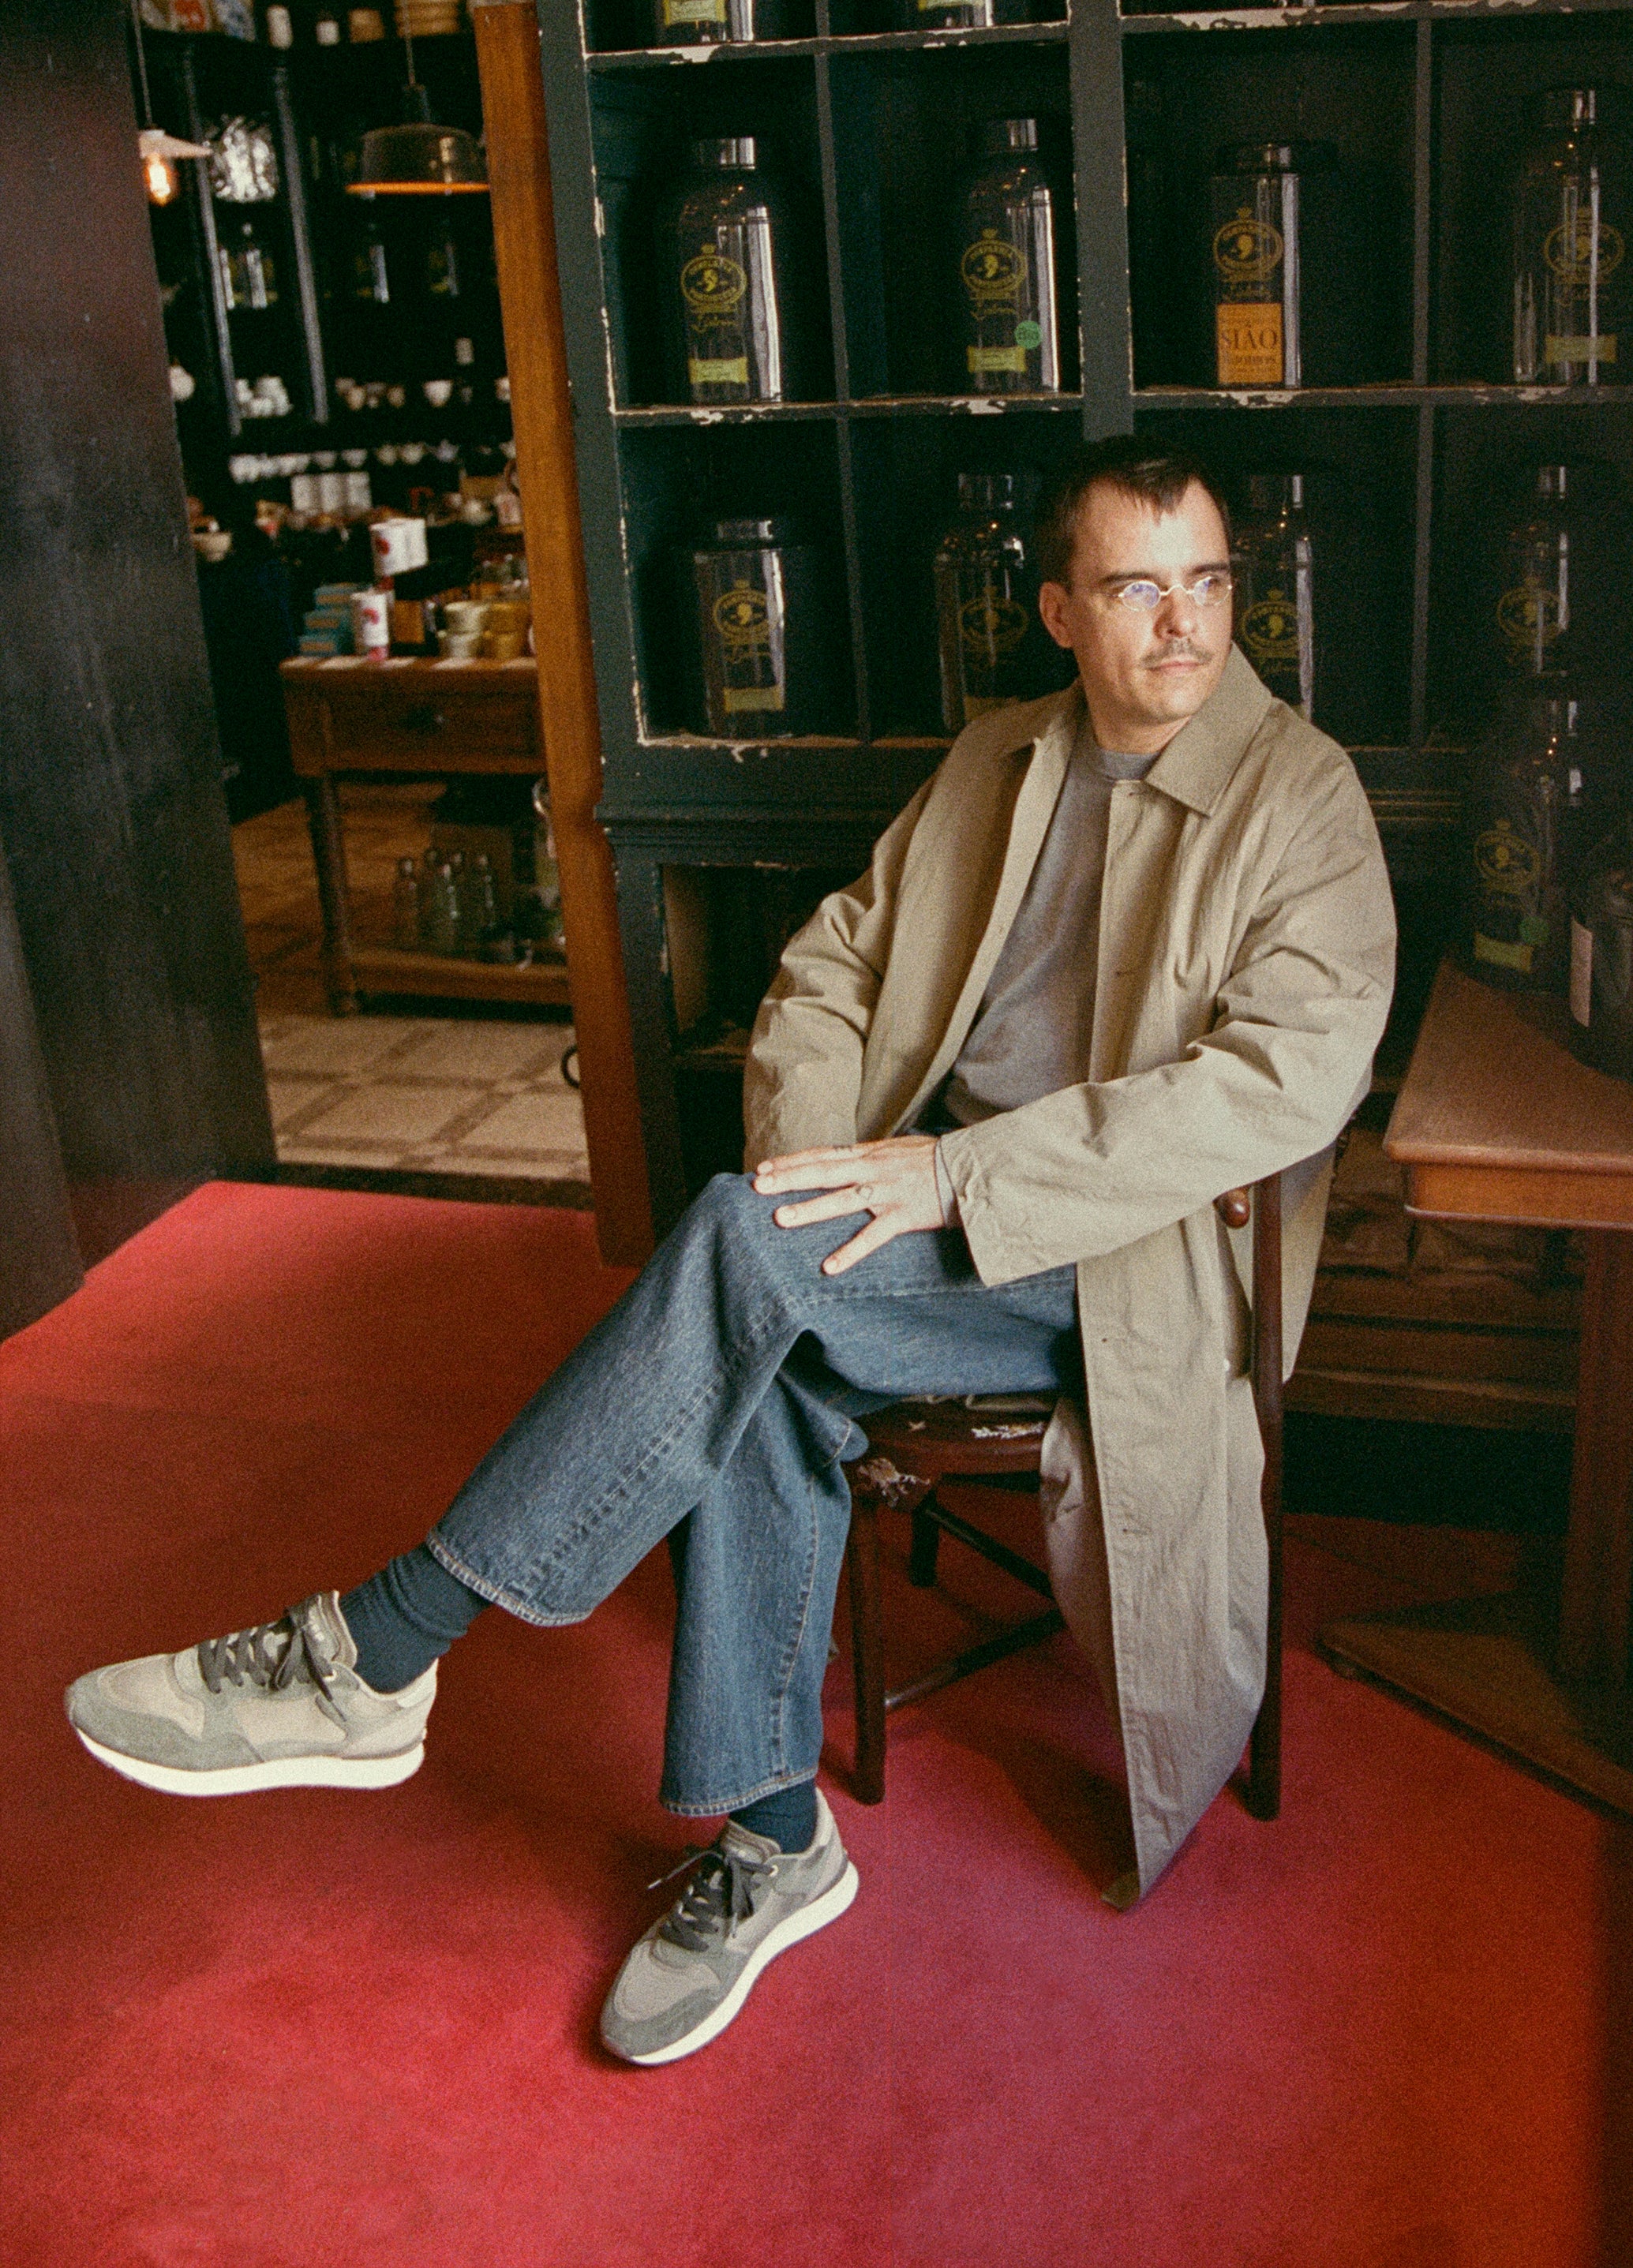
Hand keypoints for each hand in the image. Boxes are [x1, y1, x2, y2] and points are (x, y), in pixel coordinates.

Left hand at [752, 1135, 945, 1275]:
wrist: (973, 1168)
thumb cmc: (937, 1160)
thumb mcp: (898, 1149)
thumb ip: (870, 1157)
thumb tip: (844, 1162)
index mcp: (870, 1153)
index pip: (822, 1155)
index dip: (791, 1161)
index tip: (763, 1167)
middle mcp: (873, 1170)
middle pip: (822, 1172)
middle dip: (788, 1179)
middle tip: (757, 1186)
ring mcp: (887, 1193)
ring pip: (841, 1200)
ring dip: (810, 1210)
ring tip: (780, 1219)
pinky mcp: (904, 1216)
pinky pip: (873, 1237)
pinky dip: (851, 1251)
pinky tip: (830, 1267)